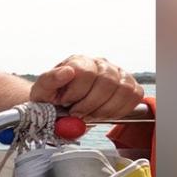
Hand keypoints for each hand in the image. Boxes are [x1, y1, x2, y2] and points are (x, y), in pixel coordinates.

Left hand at [29, 55, 144, 119]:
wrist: (61, 107)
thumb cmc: (52, 98)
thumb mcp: (41, 91)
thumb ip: (49, 81)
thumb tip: (67, 72)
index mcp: (79, 61)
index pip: (86, 72)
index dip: (76, 93)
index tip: (66, 104)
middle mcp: (100, 63)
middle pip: (107, 82)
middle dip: (91, 105)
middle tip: (78, 114)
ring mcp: (117, 73)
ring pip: (124, 89)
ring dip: (105, 109)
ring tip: (90, 116)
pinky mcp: (129, 84)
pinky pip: (134, 96)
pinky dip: (120, 110)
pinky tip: (104, 114)